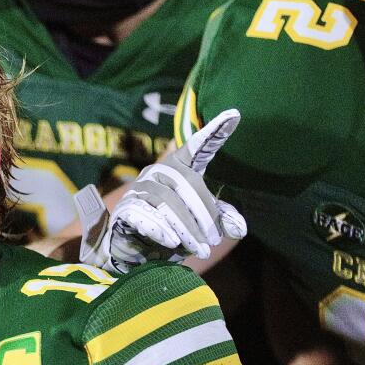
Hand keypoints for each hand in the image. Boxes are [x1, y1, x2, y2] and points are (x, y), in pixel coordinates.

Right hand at [79, 109, 245, 273]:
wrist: (134, 249)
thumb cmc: (172, 228)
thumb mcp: (200, 224)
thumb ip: (220, 221)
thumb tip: (239, 229)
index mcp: (179, 167)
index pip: (198, 148)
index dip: (214, 133)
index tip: (234, 115)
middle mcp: (158, 172)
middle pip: (186, 184)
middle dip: (204, 214)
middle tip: (215, 239)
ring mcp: (139, 188)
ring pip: (167, 202)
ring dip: (187, 228)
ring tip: (202, 249)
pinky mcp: (125, 207)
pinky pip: (144, 215)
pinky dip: (161, 229)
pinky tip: (174, 243)